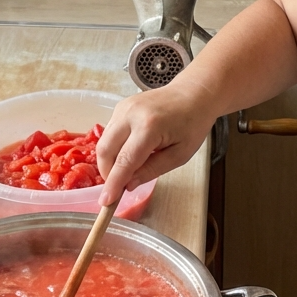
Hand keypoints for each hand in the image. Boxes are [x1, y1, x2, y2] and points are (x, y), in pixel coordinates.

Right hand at [96, 83, 216, 206]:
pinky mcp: (119, 107)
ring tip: (129, 169)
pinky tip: (130, 152)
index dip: (113, 184)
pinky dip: (114, 148)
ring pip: (103, 142)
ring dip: (110, 161)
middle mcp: (130, 114)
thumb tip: (128, 185)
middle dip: (108, 173)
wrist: (193, 94)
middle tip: (120, 186)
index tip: (107, 201)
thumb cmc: (192, 124)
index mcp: (149, 127)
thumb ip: (152, 170)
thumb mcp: (180, 155)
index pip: (125, 161)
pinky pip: (109, 134)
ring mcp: (122, 108)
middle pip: (105, 151)